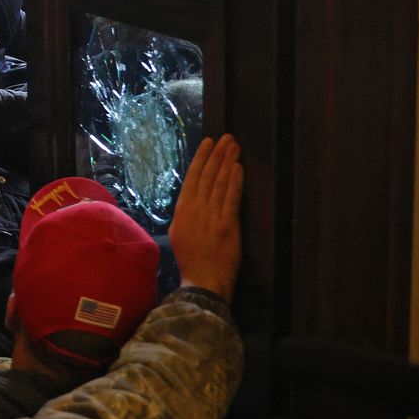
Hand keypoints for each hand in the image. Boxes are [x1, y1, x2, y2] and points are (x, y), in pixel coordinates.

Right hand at [169, 135, 244, 301]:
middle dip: (217, 155)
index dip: (201, 159)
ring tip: (234, 147)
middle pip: (206, 176)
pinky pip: (230, 198)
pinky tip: (238, 168)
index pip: (192, 178)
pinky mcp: (226, 225)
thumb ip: (187, 215)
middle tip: (226, 137)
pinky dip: (234, 182)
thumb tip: (193, 199)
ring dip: (227, 163)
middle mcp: (194, 210)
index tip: (208, 143)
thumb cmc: (192, 261)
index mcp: (182, 211)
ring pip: (219, 183)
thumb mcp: (181, 234)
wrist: (203, 281)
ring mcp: (210, 216)